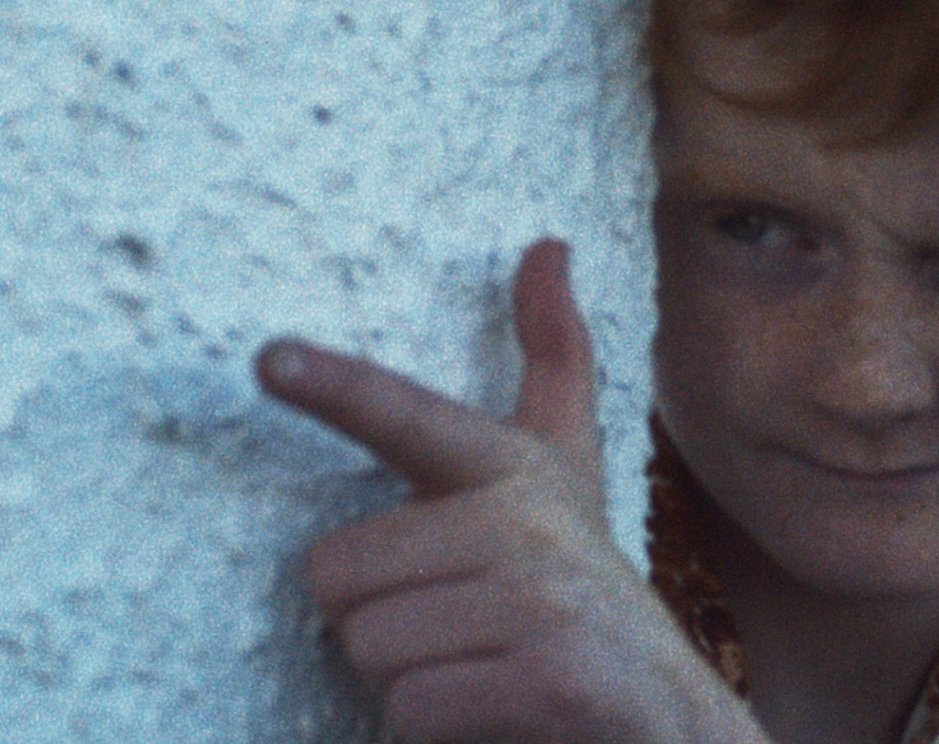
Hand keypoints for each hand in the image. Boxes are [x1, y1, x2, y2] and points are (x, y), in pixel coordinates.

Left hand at [257, 239, 767, 743]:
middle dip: (380, 618)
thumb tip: (546, 242)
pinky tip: (493, 713)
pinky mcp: (548, 680)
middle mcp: (528, 521)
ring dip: (407, 678)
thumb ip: (554, 357)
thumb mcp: (564, 468)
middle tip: (455, 626)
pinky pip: (411, 707)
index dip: (337, 387)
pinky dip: (436, 727)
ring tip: (477, 667)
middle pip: (339, 571)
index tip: (269, 357)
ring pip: (370, 646)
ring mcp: (541, 599)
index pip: (407, 416)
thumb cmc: (586, 587)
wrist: (669, 714)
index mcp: (514, 465)